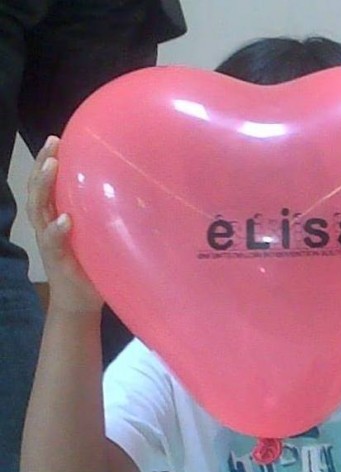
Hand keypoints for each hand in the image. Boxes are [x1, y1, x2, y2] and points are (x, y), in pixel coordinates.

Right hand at [26, 136, 103, 312]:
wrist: (82, 302)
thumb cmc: (94, 266)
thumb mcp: (102, 236)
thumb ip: (109, 217)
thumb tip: (141, 196)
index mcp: (59, 216)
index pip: (49, 184)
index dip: (49, 162)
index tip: (58, 139)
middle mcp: (49, 225)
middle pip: (37, 189)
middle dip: (42, 165)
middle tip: (52, 144)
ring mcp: (50, 242)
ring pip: (38, 208)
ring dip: (43, 186)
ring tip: (52, 166)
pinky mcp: (56, 260)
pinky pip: (52, 242)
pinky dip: (56, 230)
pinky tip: (64, 219)